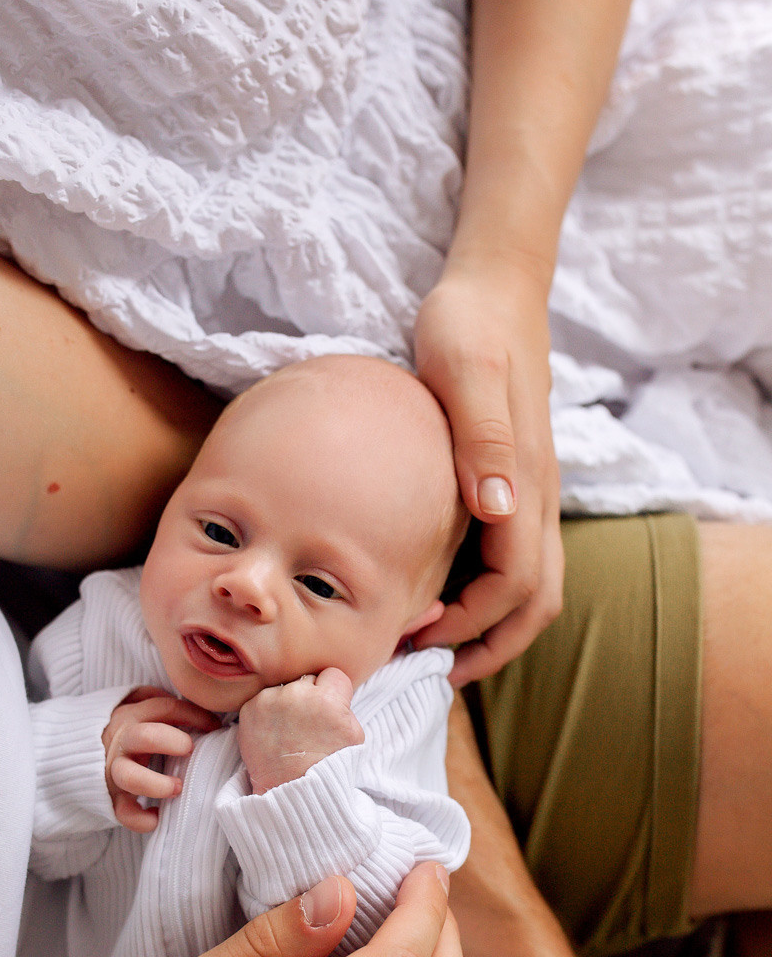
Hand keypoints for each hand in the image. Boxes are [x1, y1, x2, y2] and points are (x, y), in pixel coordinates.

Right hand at [103, 686, 218, 830]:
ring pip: (130, 776)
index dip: (194, 715)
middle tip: (190, 749)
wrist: (73, 751)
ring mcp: (113, 769)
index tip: (214, 726)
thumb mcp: (132, 705)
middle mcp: (121, 740)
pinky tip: (157, 817)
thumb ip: (154, 699)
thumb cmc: (121, 730)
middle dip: (172, 741)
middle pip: (145, 736)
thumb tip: (193, 698)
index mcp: (131, 715)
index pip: (166, 707)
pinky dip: (140, 819)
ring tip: (177, 788)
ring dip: (156, 784)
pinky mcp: (109, 795)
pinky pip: (123, 811)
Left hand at [238, 668, 363, 794]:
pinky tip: (275, 733)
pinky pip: (263, 699)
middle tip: (310, 724)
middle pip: (307, 679)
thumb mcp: (355, 736)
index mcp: (327, 699)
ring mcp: (269, 700)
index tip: (329, 709)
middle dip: (310, 697)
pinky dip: (267, 712)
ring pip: (284, 689)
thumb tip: (334, 691)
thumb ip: (345, 706)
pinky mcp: (249, 709)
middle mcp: (296, 694)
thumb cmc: (327, 766)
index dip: (333, 692)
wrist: (291, 791)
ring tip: (290, 731)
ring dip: (287, 703)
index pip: (332, 674)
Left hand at [413, 260, 563, 684]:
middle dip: (490, 645)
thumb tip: (498, 510)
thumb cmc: (469, 324)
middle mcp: (536, 496)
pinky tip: (433, 592)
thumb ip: (484, 438)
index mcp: (526, 480)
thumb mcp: (465, 369)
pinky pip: (511, 557)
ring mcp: (528, 491)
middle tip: (429, 670)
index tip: (419, 636)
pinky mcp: (512, 482)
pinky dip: (481, 593)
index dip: (473, 622)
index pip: (517, 582)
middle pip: (537, 600)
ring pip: (530, 584)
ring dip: (489, 626)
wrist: (493, 286)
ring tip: (430, 646)